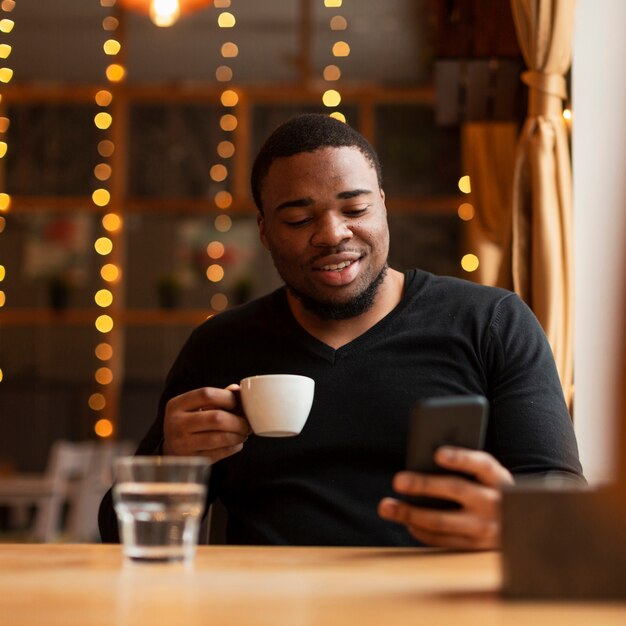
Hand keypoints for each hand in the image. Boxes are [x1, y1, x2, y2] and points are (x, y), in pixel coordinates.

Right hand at [163, 384, 251, 463]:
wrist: (170, 451)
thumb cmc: (189, 423)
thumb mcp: (194, 407)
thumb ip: (215, 397)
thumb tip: (237, 390)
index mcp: (177, 405)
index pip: (206, 395)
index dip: (227, 398)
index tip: (237, 403)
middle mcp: (176, 423)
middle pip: (216, 418)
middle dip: (237, 421)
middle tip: (246, 424)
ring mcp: (182, 443)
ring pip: (219, 438)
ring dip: (237, 435)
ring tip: (243, 433)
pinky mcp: (191, 459)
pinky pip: (219, 453)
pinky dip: (233, 447)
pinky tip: (237, 443)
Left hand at [378, 446, 513, 549]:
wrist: (522, 526)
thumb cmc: (490, 490)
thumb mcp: (486, 477)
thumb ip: (464, 467)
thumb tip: (424, 460)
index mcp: (499, 478)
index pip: (481, 464)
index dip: (460, 458)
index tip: (437, 453)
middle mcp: (496, 503)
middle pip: (457, 490)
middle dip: (424, 485)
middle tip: (397, 480)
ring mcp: (487, 529)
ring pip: (443, 520)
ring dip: (411, 514)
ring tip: (386, 506)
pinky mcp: (476, 548)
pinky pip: (443, 540)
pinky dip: (421, 530)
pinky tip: (406, 521)